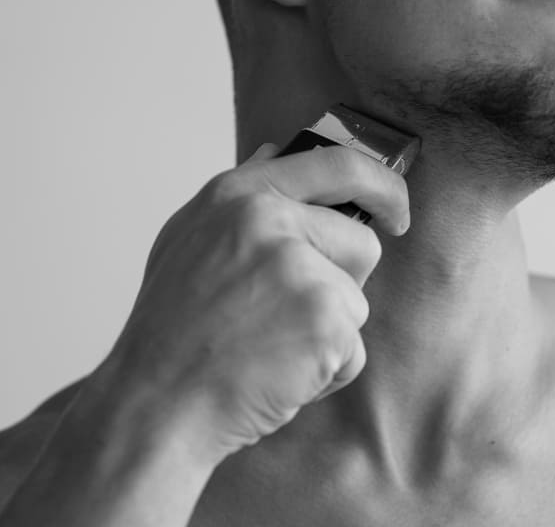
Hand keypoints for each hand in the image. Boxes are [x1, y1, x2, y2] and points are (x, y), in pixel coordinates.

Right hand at [92, 143, 408, 463]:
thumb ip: (240, 198)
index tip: (395, 209)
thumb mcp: (187, 239)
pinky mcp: (325, 318)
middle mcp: (270, 221)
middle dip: (341, 285)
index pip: (337, 164)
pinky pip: (353, 350)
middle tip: (287, 316)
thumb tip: (276, 152)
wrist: (155, 406)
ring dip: (327, 334)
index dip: (381, 185)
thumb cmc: (171, 332)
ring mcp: (300, 268)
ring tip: (269, 347)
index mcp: (239, 195)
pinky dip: (325, 373)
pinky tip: (278, 375)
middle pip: (362, 243)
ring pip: (357, 302)